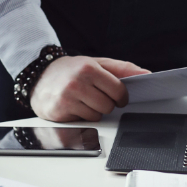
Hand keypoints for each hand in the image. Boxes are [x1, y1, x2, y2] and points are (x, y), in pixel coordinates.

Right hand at [29, 56, 149, 121]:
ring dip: (93, 111)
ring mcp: (67, 98)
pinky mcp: (59, 112)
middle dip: (105, 103)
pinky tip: (73, 106)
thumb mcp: (96, 63)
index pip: (118, 90)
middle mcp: (77, 83)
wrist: (39, 76)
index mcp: (89, 69)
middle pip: (108, 106)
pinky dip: (81, 117)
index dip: (121, 97)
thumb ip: (122, 68)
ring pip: (97, 116)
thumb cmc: (71, 70)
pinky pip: (83, 122)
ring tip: (83, 100)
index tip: (118, 97)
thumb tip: (147, 74)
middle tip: (95, 95)